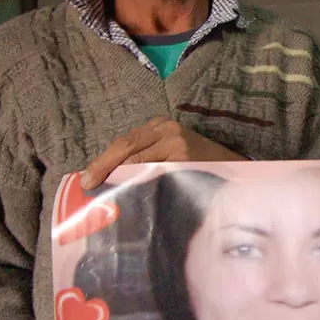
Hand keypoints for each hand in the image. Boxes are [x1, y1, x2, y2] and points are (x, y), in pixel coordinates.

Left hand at [79, 117, 241, 188]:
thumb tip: (112, 179)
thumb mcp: (171, 153)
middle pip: (126, 147)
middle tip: (87, 185)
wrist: (233, 169)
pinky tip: (129, 193)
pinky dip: (139, 182)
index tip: (86, 178)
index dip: (103, 161)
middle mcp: (166, 129)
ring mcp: (175, 142)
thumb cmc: (198, 165)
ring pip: (137, 160)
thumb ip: (146, 158)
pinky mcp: (183, 158)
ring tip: (103, 192)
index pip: (124, 142)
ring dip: (119, 178)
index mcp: (159, 125)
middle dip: (104, 167)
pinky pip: (154, 172)